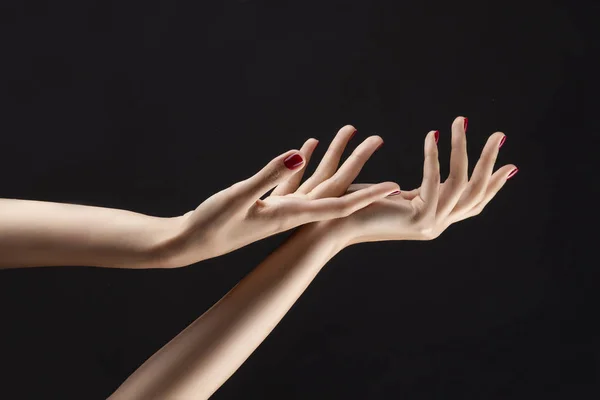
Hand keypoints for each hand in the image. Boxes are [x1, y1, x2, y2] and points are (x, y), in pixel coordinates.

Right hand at [162, 126, 398, 266]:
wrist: (190, 242)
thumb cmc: (211, 224)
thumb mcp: (238, 196)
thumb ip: (267, 175)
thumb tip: (298, 155)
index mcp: (291, 214)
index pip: (339, 204)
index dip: (368, 196)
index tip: (395, 186)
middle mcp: (292, 213)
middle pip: (335, 188)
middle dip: (359, 167)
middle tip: (379, 142)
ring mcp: (280, 208)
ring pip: (315, 180)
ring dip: (333, 158)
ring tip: (349, 133)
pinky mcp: (266, 203)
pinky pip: (291, 178)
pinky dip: (301, 161)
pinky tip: (305, 147)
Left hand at [309, 116, 518, 245]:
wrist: (331, 223)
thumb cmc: (356, 204)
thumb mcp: (396, 193)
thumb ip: (419, 188)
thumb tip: (434, 166)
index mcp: (432, 218)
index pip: (471, 201)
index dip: (492, 183)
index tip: (510, 164)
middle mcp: (436, 225)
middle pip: (476, 193)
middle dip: (489, 162)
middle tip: (500, 134)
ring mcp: (429, 226)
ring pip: (460, 185)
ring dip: (464, 150)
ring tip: (460, 122)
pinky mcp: (417, 221)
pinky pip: (434, 184)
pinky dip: (434, 158)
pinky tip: (431, 135)